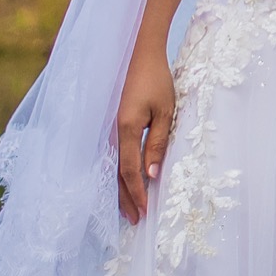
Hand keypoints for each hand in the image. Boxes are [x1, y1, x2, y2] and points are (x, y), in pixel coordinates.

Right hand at [115, 42, 175, 224]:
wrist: (139, 54)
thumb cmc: (156, 80)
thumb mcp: (165, 111)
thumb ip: (157, 143)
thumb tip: (152, 175)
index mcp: (126, 130)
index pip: (131, 171)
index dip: (137, 194)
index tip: (145, 213)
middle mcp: (113, 133)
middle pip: (117, 174)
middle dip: (125, 198)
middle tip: (134, 220)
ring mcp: (110, 129)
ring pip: (112, 166)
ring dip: (120, 189)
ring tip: (126, 208)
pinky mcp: (112, 124)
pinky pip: (113, 155)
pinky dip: (118, 172)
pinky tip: (122, 181)